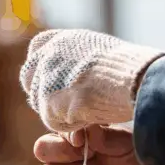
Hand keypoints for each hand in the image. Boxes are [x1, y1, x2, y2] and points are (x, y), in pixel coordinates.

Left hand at [19, 29, 164, 132]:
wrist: (133, 78)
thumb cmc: (129, 69)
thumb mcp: (101, 52)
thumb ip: (81, 60)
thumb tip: (77, 77)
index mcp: (62, 39)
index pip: (38, 49)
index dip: (43, 66)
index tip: (54, 80)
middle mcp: (48, 54)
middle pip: (30, 78)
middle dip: (44, 93)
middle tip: (68, 105)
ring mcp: (45, 78)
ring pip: (42, 104)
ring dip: (61, 112)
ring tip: (90, 111)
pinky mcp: (49, 103)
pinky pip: (55, 122)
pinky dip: (71, 125)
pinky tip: (92, 118)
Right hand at [33, 125, 164, 164]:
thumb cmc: (139, 154)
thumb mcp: (123, 140)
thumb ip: (101, 135)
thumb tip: (81, 131)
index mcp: (77, 138)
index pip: (54, 134)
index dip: (62, 140)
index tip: (83, 143)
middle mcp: (69, 158)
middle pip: (43, 153)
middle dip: (60, 157)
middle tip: (87, 162)